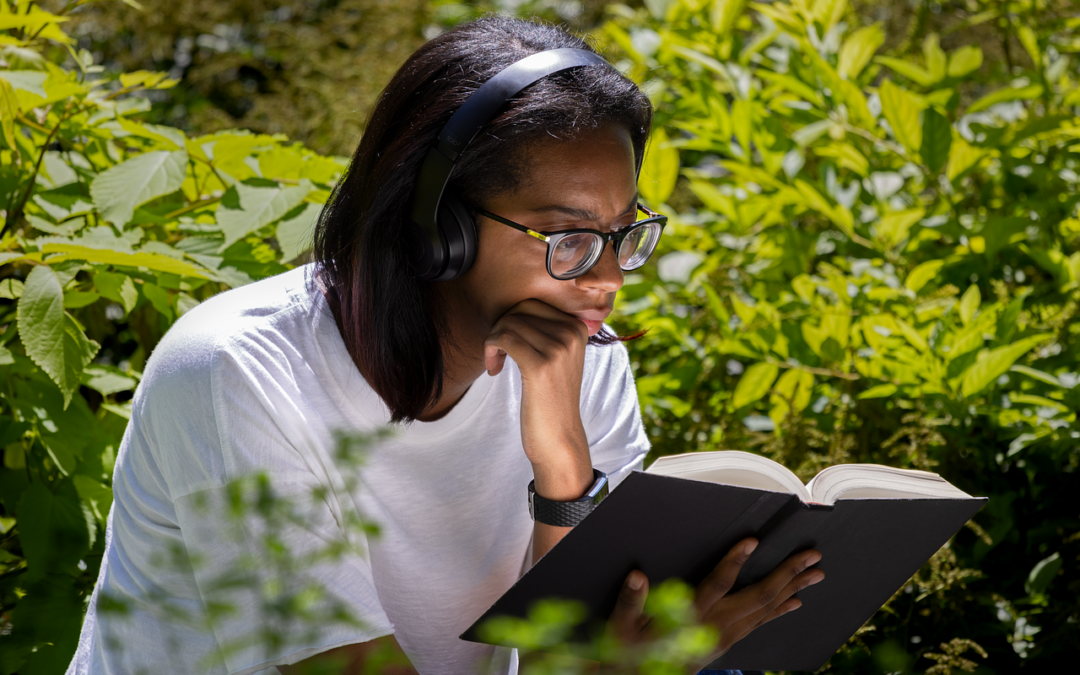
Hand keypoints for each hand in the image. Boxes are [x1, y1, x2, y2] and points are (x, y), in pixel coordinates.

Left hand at [484, 299, 592, 500]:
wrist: (559, 437)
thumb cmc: (550, 398)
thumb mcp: (557, 358)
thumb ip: (545, 329)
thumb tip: (516, 304)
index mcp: (577, 327)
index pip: (532, 303)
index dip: (511, 320)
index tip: (507, 346)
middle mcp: (571, 334)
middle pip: (519, 309)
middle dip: (500, 328)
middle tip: (497, 354)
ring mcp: (558, 348)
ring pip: (508, 323)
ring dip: (492, 342)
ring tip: (495, 364)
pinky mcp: (540, 365)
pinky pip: (503, 338)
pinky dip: (490, 351)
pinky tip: (494, 370)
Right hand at [608, 538, 823, 668]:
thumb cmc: (631, 653)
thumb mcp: (622, 628)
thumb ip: (630, 602)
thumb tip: (636, 576)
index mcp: (692, 616)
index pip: (718, 584)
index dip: (735, 562)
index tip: (752, 541)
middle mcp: (715, 625)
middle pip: (759, 596)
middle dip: (787, 573)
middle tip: (811, 555)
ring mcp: (726, 636)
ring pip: (767, 609)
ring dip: (793, 588)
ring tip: (815, 573)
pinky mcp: (728, 642)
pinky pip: (761, 623)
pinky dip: (781, 609)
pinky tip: (795, 601)